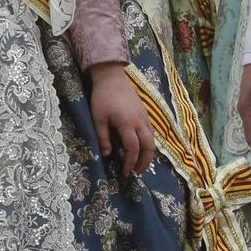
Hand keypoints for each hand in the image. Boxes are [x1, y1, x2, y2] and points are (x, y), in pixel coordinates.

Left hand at [89, 62, 155, 176]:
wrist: (112, 78)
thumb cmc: (102, 98)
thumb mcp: (98, 119)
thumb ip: (103, 138)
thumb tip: (107, 155)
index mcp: (127, 124)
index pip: (133, 149)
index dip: (130, 163)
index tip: (125, 173)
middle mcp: (140, 122)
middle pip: (149, 147)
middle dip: (145, 162)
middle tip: (137, 172)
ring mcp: (145, 117)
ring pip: (153, 140)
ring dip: (148, 154)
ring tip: (140, 163)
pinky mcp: (145, 113)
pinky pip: (151, 132)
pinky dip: (149, 143)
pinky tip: (141, 147)